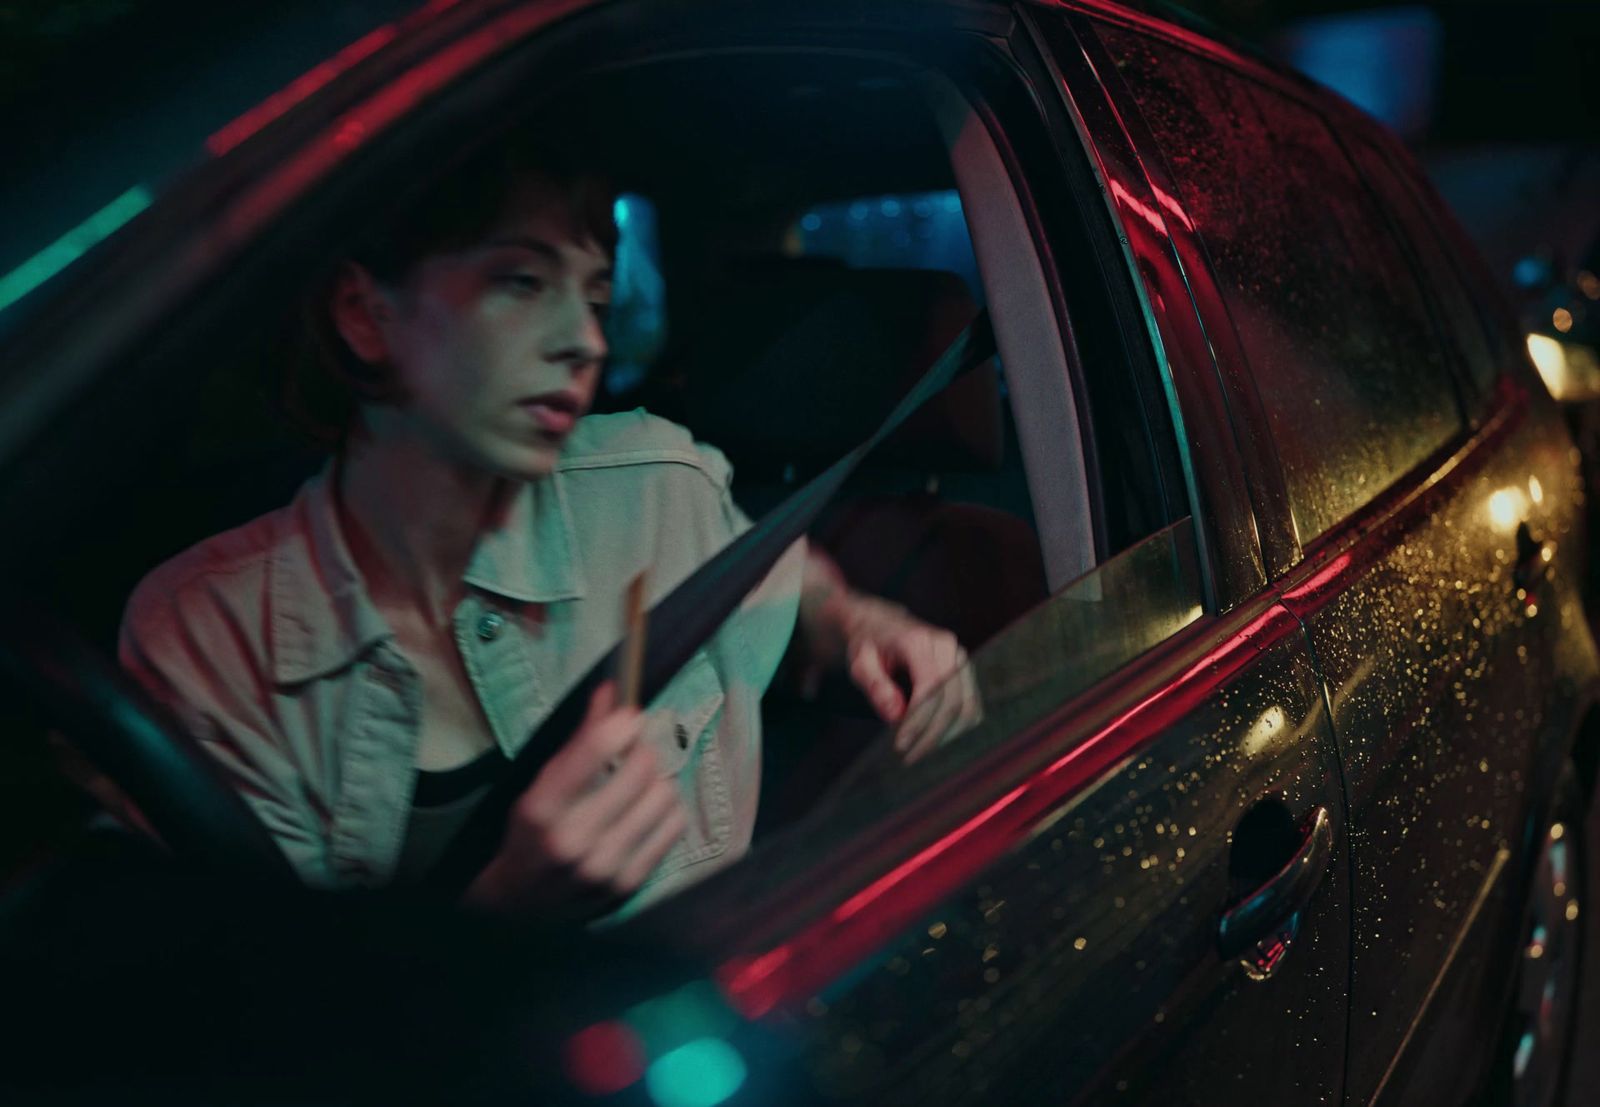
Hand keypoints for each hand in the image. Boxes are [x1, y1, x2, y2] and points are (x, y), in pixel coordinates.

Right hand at [465, 681, 686, 913]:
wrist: (520, 904)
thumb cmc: (531, 833)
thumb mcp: (540, 786)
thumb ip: (579, 742)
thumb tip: (612, 692)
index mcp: (542, 808)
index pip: (592, 751)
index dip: (619, 724)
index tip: (629, 714)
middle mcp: (573, 839)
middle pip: (640, 769)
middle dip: (641, 750)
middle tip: (635, 750)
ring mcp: (604, 865)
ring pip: (664, 795)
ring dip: (657, 781)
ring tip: (641, 784)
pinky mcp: (629, 882)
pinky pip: (674, 826)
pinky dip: (667, 809)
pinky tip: (649, 810)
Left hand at [842, 598, 981, 762]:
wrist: (882, 624)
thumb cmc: (869, 644)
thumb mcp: (860, 663)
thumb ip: (876, 686)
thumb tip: (895, 715)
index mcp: (919, 641)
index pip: (931, 689)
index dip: (918, 721)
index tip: (900, 745)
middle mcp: (947, 647)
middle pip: (953, 702)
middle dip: (932, 736)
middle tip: (909, 757)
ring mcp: (960, 658)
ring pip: (967, 707)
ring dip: (947, 736)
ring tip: (920, 752)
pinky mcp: (965, 671)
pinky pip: (971, 705)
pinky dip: (956, 728)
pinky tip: (933, 739)